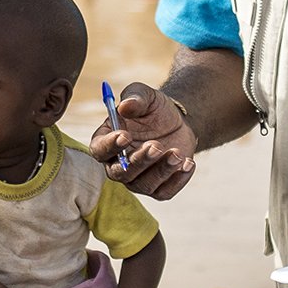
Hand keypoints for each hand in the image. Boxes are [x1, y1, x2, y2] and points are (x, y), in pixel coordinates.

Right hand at [88, 83, 197, 199]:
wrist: (177, 123)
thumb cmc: (154, 109)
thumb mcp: (146, 96)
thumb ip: (135, 97)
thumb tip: (125, 106)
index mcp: (106, 141)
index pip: (99, 150)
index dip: (109, 146)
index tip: (125, 135)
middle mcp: (117, 165)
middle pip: (120, 173)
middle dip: (139, 161)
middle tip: (156, 146)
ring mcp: (137, 180)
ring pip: (144, 184)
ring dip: (161, 170)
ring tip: (177, 153)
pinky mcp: (158, 189)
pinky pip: (164, 192)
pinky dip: (177, 180)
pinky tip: (187, 163)